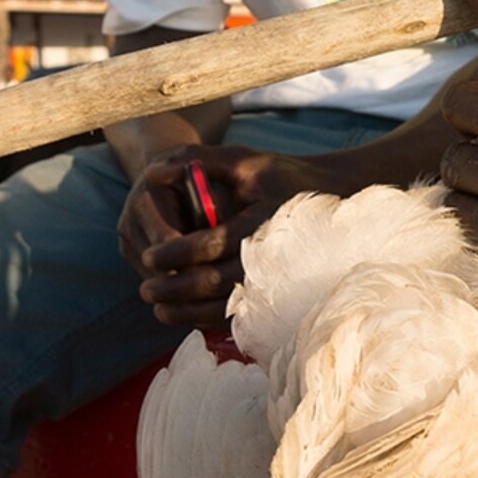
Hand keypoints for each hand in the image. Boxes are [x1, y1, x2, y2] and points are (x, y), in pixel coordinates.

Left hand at [119, 144, 333, 327]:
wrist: (332, 197)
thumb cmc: (281, 175)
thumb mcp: (245, 159)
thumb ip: (199, 160)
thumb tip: (154, 171)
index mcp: (261, 219)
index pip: (211, 242)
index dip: (175, 252)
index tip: (149, 256)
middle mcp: (271, 252)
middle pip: (215, 281)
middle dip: (173, 287)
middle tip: (145, 288)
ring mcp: (278, 275)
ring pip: (225, 305)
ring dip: (186, 310)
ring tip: (157, 307)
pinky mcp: (278, 290)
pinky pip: (239, 312)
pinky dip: (207, 318)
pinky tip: (183, 315)